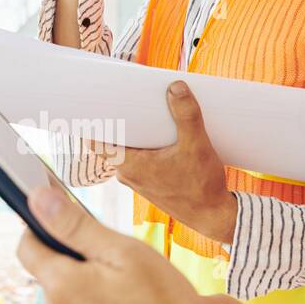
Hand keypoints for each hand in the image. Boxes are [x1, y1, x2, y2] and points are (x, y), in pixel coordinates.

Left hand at [17, 186, 238, 303]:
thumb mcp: (124, 252)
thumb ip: (75, 225)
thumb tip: (37, 199)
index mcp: (59, 286)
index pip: (27, 246)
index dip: (45, 227)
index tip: (74, 223)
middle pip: (50, 274)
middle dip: (77, 263)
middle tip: (122, 266)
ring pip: (66, 300)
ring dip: (87, 291)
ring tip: (131, 296)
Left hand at [107, 82, 237, 243]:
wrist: (213, 216)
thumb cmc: (202, 187)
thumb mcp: (197, 146)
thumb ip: (186, 115)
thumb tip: (176, 87)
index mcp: (129, 166)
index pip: (95, 142)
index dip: (91, 121)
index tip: (96, 100)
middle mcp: (128, 174)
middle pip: (112, 141)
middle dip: (119, 119)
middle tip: (126, 95)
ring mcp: (138, 179)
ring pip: (127, 149)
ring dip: (135, 132)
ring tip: (145, 109)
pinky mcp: (150, 181)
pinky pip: (139, 157)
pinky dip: (145, 144)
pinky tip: (158, 132)